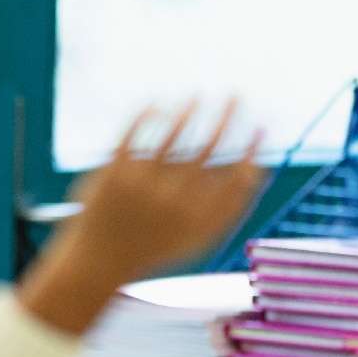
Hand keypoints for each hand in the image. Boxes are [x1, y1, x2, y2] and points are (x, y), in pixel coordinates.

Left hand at [20, 100, 267, 334]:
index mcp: (196, 221)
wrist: (97, 262)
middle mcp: (171, 203)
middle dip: (227, 116)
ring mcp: (141, 186)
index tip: (261, 126)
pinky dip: (150, 113)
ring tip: (200, 94)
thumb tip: (259, 170)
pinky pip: (134, 133)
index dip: (251, 149)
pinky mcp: (113, 174)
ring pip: (173, 134)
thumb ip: (230, 209)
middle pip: (207, 148)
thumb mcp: (197, 238)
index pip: (235, 178)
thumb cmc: (155, 245)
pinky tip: (160, 103)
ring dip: (191, 110)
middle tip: (236, 94)